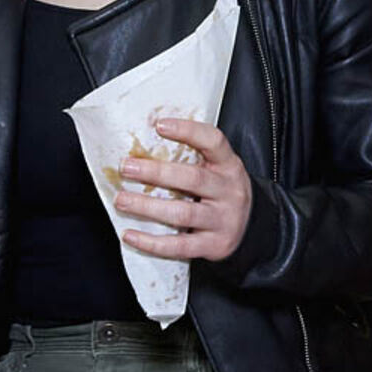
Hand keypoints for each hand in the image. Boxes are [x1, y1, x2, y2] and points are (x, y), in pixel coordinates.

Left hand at [115, 118, 251, 261]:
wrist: (250, 229)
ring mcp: (223, 220)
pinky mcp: (214, 245)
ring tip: (121, 200)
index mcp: (229, 166)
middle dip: (156, 172)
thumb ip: (191, 160)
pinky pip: (179, 246)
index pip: (214, 142)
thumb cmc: (222, 194)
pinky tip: (129, 235)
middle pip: (193, 179)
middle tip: (126, 167)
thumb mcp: (218, 171)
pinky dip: (151, 242)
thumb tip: (141, 151)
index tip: (159, 125)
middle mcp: (229, 191)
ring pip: (183, 213)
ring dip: (147, 206)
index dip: (188, 131)